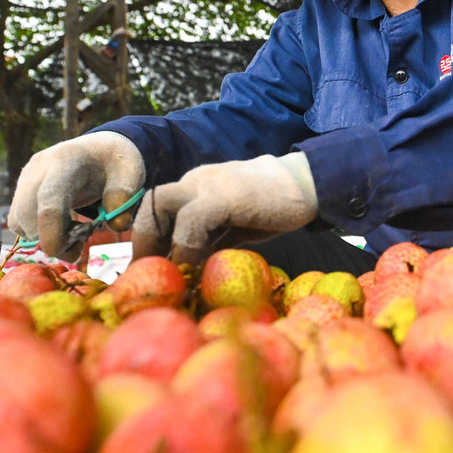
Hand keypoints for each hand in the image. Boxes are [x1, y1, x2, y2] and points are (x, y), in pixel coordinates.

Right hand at [8, 132, 145, 260]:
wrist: (99, 148)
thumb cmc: (115, 162)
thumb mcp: (130, 173)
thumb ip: (124, 198)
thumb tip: (117, 226)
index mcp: (67, 161)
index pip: (50, 198)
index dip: (50, 229)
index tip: (58, 251)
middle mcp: (39, 168)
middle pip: (27, 214)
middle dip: (51, 239)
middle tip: (81, 243)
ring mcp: (26, 178)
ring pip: (19, 221)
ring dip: (44, 237)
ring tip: (76, 230)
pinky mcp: (21, 190)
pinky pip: (19, 221)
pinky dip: (39, 232)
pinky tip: (63, 225)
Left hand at [131, 154, 318, 265]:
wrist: (309, 185)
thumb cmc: (276, 208)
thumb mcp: (235, 227)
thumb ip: (211, 241)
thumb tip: (191, 268)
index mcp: (197, 187)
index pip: (159, 209)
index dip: (150, 237)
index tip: (151, 267)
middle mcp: (196, 181)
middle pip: (151, 203)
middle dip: (143, 238)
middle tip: (147, 271)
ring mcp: (207, 184)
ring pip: (160, 205)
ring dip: (157, 242)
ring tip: (167, 271)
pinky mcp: (223, 196)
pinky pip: (190, 221)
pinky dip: (186, 246)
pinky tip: (194, 266)